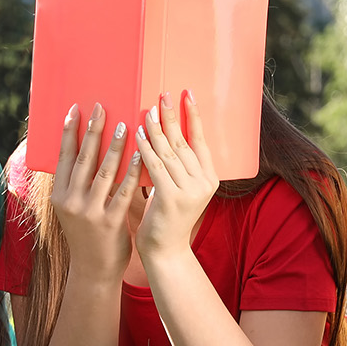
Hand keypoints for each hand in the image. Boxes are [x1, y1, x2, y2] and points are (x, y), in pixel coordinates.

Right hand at [50, 102, 143, 284]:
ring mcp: (90, 212)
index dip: (69, 132)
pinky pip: (124, 191)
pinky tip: (141, 154)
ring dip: (115, 146)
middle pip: (83, 159)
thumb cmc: (87, 233)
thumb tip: (85, 149)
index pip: (63, 157)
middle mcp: (71, 202)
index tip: (75, 109)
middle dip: (93, 131)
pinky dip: (132, 171)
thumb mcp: (73, 208)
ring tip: (125, 124)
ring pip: (104, 172)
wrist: (94, 270)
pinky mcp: (110, 222)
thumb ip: (77, 183)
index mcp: (59, 195)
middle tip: (102, 107)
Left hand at [133, 90, 220, 259]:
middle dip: (172, 116)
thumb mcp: (178, 189)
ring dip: (156, 129)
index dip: (193, 116)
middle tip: (163, 95)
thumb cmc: (167, 218)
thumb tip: (164, 135)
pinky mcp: (171, 198)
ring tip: (146, 110)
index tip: (187, 94)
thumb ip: (177, 166)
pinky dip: (145, 148)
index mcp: (209, 178)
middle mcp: (203, 183)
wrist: (165, 251)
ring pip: (169, 152)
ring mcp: (189, 191)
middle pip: (184, 142)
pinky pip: (155, 167)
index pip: (201, 140)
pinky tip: (137, 134)